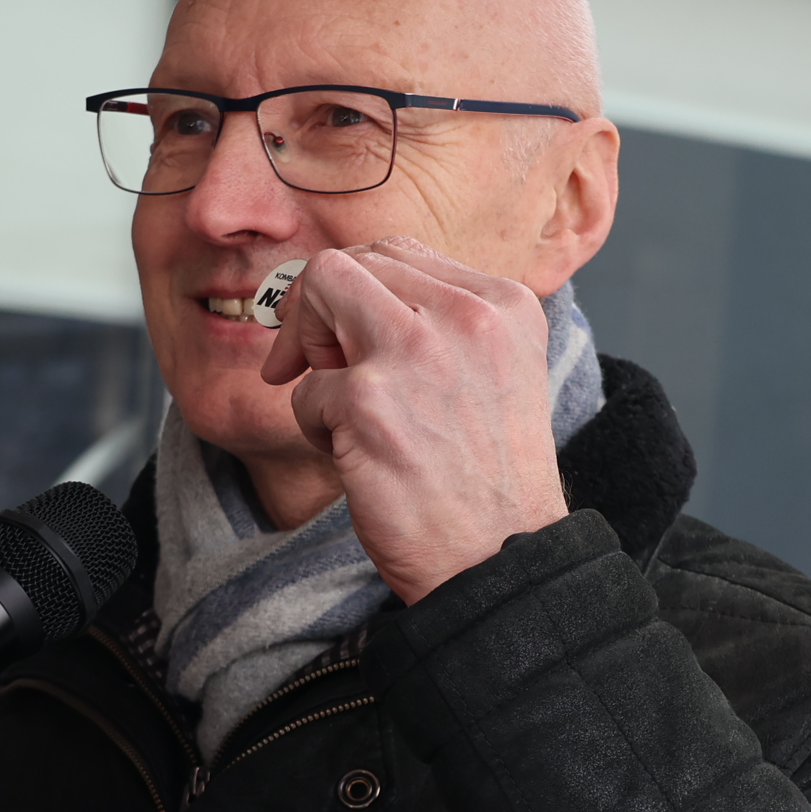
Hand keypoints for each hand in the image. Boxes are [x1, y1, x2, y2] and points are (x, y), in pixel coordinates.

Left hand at [259, 236, 571, 602]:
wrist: (500, 559)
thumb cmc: (487, 480)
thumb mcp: (493, 373)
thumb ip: (441, 322)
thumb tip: (348, 293)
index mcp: (506, 304)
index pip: (400, 252)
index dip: (358, 291)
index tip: (347, 339)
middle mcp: (468, 315)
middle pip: (353, 261)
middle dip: (320, 311)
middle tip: (325, 371)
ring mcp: (417, 352)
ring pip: (321, 287)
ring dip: (310, 347)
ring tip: (339, 407)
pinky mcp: (369, 401)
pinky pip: (304, 387)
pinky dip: (313, 425)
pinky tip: (354, 458)